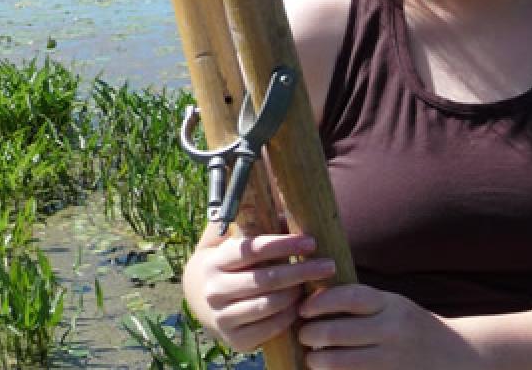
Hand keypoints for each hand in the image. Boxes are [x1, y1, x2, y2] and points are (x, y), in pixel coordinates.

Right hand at [182, 230, 336, 352]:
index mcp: (215, 260)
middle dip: (301, 271)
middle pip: (266, 279)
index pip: (252, 249)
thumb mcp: (234, 239)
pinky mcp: (234, 339)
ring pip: (269, 305)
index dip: (284, 244)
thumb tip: (285, 191)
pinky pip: (270, 328)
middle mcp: (214, 289)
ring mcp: (221, 316)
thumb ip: (255, 218)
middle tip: (329, 265)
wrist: (203, 301)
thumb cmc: (231, 263)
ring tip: (313, 285)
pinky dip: (289, 316)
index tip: (311, 242)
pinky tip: (300, 306)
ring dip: (296, 294)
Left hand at [297, 284, 454, 368]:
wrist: (453, 357)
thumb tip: (314, 297)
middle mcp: (393, 331)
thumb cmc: (413, 329)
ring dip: (316, 360)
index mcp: (393, 306)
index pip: (350, 297)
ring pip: (338, 361)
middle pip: (336, 331)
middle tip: (303, 334)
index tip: (305, 308)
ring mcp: (391, 360)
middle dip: (310, 334)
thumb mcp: (396, 306)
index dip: (321, 302)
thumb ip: (365, 303)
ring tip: (312, 357)